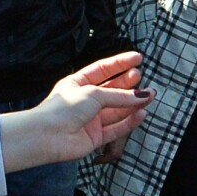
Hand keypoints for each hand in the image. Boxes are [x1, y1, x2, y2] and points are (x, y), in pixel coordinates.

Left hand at [0, 51, 151, 172]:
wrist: (46, 136)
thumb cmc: (63, 109)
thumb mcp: (92, 93)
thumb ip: (118, 95)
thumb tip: (141, 95)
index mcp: (77, 84)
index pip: (103, 70)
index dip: (120, 63)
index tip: (138, 58)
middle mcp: (85, 101)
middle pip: (112, 90)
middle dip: (128, 84)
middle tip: (142, 78)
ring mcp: (91, 119)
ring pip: (117, 110)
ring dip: (133, 103)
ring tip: (150, 96)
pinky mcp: (96, 137)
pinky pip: (117, 128)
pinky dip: (130, 121)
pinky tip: (142, 113)